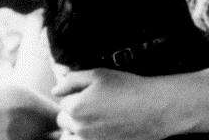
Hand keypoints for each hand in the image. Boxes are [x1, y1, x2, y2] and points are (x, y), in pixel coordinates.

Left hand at [52, 69, 173, 139]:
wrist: (154, 108)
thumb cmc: (128, 88)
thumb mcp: (99, 74)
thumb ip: (72, 79)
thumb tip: (55, 89)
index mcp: (75, 107)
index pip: (63, 101)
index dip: (76, 94)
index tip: (91, 93)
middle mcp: (78, 128)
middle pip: (64, 120)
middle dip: (74, 112)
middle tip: (94, 105)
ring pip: (69, 136)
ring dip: (75, 129)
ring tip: (93, 121)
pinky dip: (85, 138)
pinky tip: (98, 130)